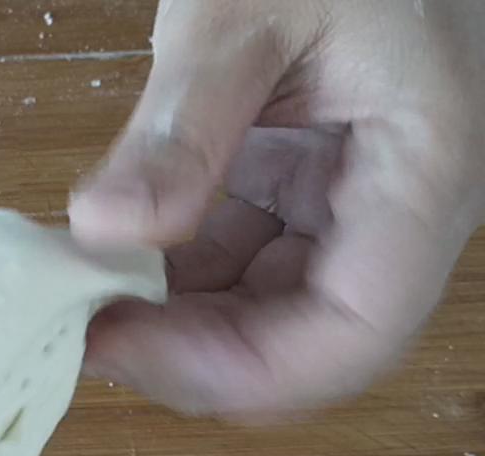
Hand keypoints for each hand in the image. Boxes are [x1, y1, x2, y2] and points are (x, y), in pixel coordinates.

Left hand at [70, 0, 484, 415]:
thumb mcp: (246, 8)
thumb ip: (184, 125)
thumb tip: (106, 231)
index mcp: (422, 177)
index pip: (351, 335)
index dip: (236, 368)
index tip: (125, 347)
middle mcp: (398, 209)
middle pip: (305, 341)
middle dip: (192, 353)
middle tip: (85, 331)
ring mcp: (352, 202)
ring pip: (269, 310)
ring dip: (178, 320)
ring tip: (88, 296)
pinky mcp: (307, 186)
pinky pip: (245, 260)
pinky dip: (178, 274)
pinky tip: (114, 258)